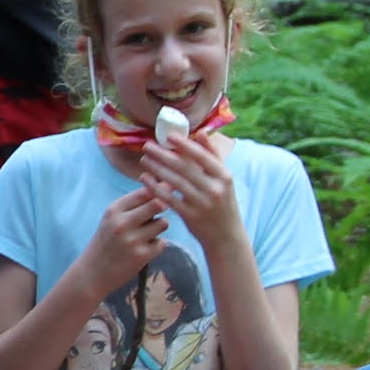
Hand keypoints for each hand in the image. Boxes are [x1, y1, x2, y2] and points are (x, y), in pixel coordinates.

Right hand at [71, 186, 169, 301]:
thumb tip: (165, 188)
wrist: (92, 273)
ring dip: (159, 228)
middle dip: (162, 207)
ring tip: (146, 235)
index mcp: (113, 210)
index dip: (158, 190)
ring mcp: (132, 240)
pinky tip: (144, 250)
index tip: (163, 193)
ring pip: (163, 223)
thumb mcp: (111, 219)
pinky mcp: (141, 256)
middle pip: (157, 204)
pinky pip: (162, 243)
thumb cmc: (106, 242)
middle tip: (155, 215)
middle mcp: (122, 223)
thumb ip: (134, 204)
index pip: (144, 192)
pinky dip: (157, 245)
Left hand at [139, 123, 243, 246]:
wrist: (226, 236)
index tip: (168, 136)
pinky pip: (169, 199)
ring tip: (144, 160)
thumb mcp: (224, 180)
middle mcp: (215, 188)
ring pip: (175, 182)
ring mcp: (203, 203)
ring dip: (157, 169)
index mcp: (224, 176)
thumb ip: (212, 156)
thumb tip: (199, 132)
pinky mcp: (191, 216)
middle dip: (163, 155)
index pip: (202, 156)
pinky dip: (156, 188)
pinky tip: (145, 179)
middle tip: (147, 146)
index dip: (184, 144)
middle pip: (185, 167)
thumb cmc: (222, 203)